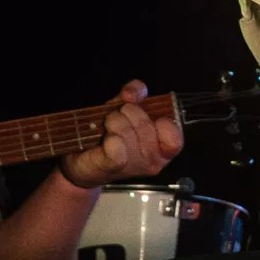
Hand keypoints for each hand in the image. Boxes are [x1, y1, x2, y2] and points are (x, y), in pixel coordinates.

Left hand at [60, 80, 186, 189]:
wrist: (85, 157)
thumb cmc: (112, 132)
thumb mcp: (127, 107)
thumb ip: (137, 92)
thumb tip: (131, 94)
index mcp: (163, 148)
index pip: (174, 138)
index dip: (162, 121)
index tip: (146, 114)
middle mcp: (153, 161)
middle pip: (146, 128)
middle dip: (128, 113)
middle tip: (118, 118)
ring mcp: (133, 167)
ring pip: (127, 134)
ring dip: (113, 121)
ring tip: (108, 126)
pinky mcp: (113, 167)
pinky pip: (116, 147)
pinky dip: (109, 136)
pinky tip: (105, 138)